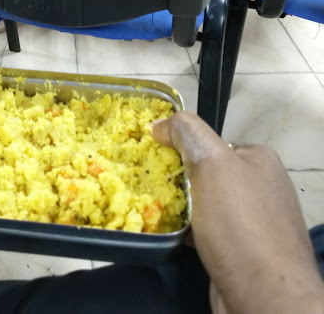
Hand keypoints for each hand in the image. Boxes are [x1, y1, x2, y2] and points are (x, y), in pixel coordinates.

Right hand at [152, 112, 323, 313]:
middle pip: (206, 172)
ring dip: (182, 206)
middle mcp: (261, 185)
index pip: (210, 142)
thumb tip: (159, 122)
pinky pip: (209, 228)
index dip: (180, 148)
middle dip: (179, 179)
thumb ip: (186, 133)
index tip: (156, 160)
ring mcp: (255, 219)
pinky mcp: (244, 248)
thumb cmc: (239, 223)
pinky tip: (175, 233)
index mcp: (258, 158)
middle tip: (154, 186)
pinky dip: (190, 229)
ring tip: (157, 209)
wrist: (265, 297)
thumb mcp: (211, 162)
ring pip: (205, 202)